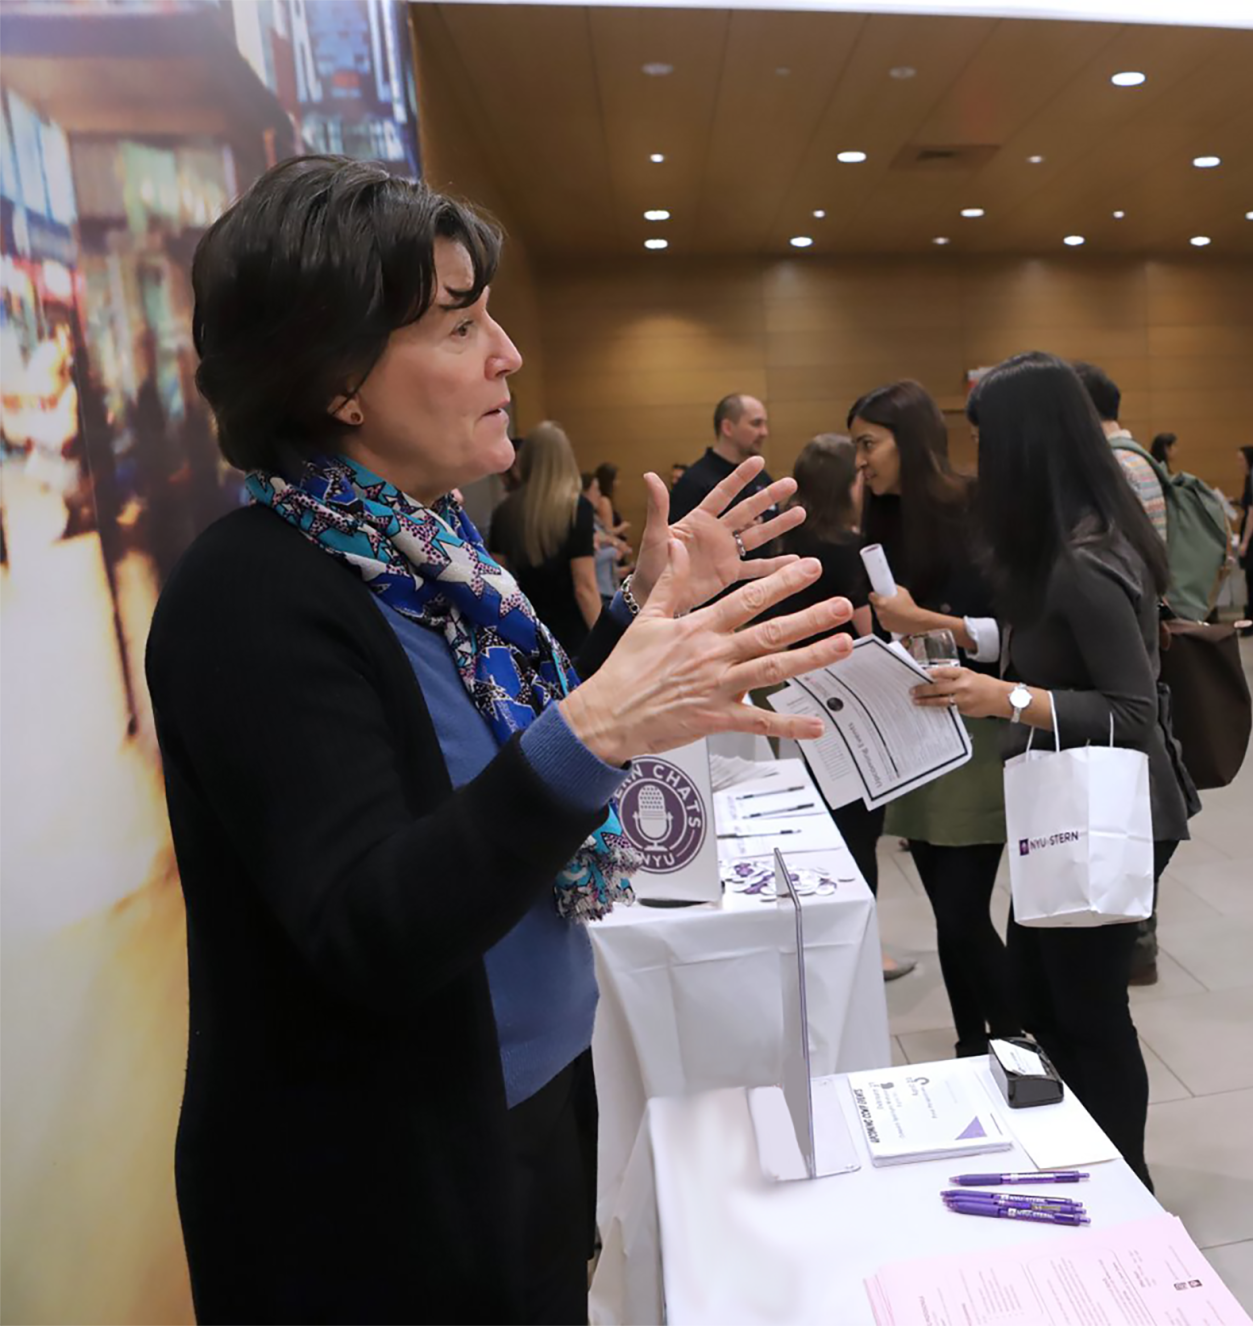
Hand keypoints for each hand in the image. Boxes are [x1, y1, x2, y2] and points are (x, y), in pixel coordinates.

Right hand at [560, 545, 853, 763]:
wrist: (608, 713)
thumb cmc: (626, 668)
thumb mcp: (647, 618)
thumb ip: (670, 581)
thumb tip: (676, 545)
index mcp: (699, 627)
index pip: (749, 599)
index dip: (783, 582)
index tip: (811, 568)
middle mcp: (713, 654)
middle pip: (770, 632)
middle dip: (810, 617)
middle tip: (844, 606)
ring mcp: (717, 686)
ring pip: (772, 670)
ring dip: (811, 658)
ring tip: (844, 646)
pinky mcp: (716, 718)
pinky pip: (758, 721)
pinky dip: (788, 725)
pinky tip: (816, 726)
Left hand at [629, 457, 805, 612]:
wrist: (654, 596)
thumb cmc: (650, 563)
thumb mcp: (655, 534)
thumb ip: (658, 506)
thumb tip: (649, 475)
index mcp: (699, 520)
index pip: (723, 494)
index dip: (740, 478)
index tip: (759, 461)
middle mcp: (716, 533)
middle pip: (748, 511)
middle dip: (769, 496)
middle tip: (792, 483)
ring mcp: (725, 553)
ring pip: (757, 535)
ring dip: (778, 525)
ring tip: (800, 512)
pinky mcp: (729, 574)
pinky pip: (755, 568)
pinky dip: (774, 567)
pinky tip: (794, 562)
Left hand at [868, 585, 931, 635]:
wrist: (915, 620)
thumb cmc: (910, 607)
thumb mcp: (903, 592)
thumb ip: (895, 588)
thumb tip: (892, 586)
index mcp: (882, 602)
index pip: (871, 596)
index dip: (874, 595)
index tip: (876, 595)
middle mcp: (880, 612)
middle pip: (875, 605)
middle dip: (880, 604)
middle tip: (888, 603)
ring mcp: (882, 620)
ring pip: (879, 614)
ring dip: (883, 612)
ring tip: (893, 611)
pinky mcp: (885, 627)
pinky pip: (883, 621)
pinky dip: (886, 619)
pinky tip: (894, 617)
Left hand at [911, 666, 1009, 718]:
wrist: (1003, 698)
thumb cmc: (987, 685)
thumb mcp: (971, 675)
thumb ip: (954, 677)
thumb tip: (936, 679)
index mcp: (964, 674)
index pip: (943, 671)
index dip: (929, 673)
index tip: (919, 674)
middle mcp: (962, 686)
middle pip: (938, 687)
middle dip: (923, 689)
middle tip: (912, 691)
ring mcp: (963, 699)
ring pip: (941, 701)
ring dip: (927, 701)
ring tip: (917, 701)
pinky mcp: (964, 710)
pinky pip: (949, 708)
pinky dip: (939, 707)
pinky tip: (930, 708)